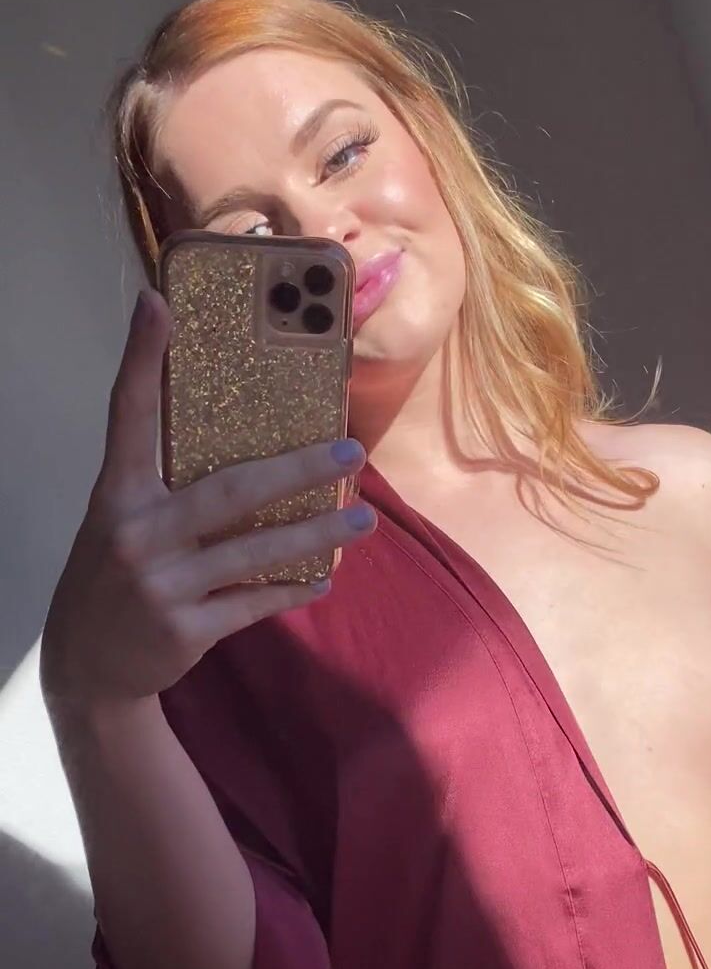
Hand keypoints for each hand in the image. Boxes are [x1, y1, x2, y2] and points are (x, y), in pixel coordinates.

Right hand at [40, 288, 375, 709]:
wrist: (89, 665)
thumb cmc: (117, 576)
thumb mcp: (122, 521)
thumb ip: (165, 485)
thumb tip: (245, 446)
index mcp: (118, 493)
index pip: (129, 414)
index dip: (142, 358)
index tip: (158, 303)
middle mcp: (136, 533)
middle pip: (229, 491)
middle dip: (297, 470)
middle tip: (350, 450)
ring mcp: (161, 584)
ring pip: (255, 551)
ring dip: (317, 535)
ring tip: (362, 520)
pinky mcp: (184, 628)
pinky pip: (254, 602)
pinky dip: (292, 589)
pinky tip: (322, 579)